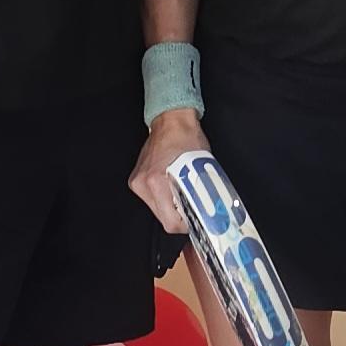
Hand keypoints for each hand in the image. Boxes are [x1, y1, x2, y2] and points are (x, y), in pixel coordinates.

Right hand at [129, 107, 208, 231]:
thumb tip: (209, 211)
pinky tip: (173, 188)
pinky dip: (164, 199)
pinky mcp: (136, 180)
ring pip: (158, 210)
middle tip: (194, 210)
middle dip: (180, 218)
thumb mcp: (200, 168)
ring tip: (184, 195)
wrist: (171, 120)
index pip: (170, 222)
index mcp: (157, 181)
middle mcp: (144, 184)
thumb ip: (200, 193)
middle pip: (163, 219)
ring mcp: (138, 182)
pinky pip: (152, 200)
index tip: (196, 221)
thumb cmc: (188, 138)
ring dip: (171, 208)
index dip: (186, 225)